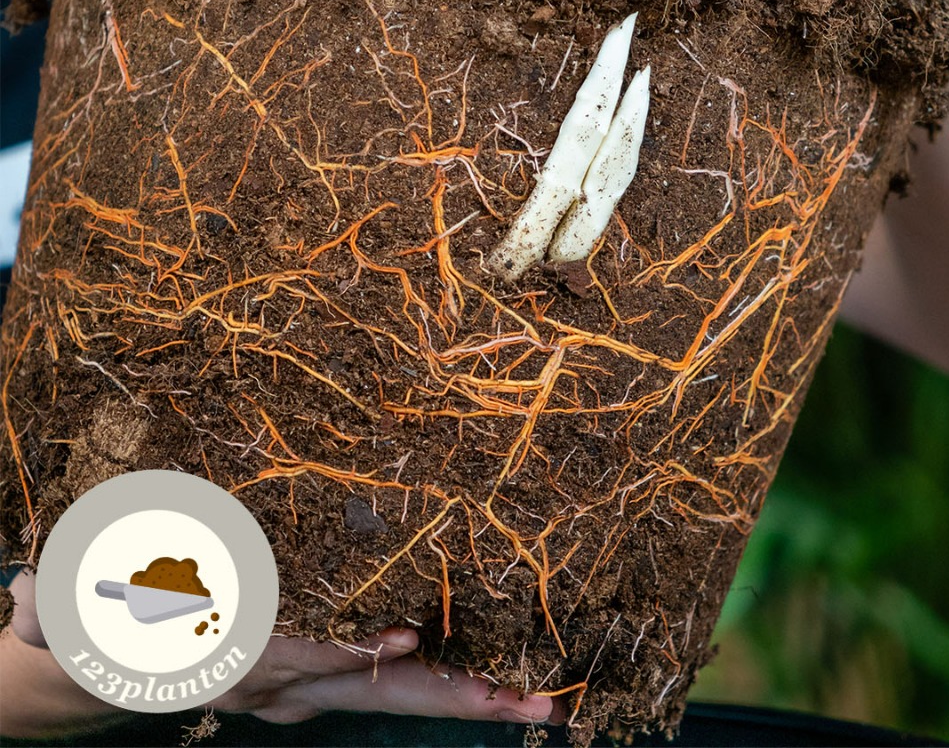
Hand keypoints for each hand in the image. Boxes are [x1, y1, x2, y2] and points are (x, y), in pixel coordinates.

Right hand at [2, 570, 559, 732]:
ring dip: (469, 698)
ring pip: (396, 696)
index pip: (300, 656)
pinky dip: (442, 685)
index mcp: (234, 657)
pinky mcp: (318, 679)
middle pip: (378, 694)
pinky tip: (492, 681)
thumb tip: (28, 601)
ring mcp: (308, 687)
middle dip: (453, 698)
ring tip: (539, 704)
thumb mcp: (80, 606)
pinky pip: (386, 684)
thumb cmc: (107, 617)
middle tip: (531, 706)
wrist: (115, 663)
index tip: (409, 634)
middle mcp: (284, 683)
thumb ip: (60, 606)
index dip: (351, 648)